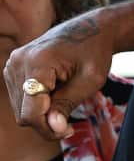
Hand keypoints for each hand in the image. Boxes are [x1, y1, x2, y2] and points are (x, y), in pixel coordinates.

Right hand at [4, 9, 113, 139]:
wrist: (90, 29)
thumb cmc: (95, 53)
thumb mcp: (90, 80)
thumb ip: (68, 104)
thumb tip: (53, 128)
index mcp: (37, 63)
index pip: (30, 113)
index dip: (48, 129)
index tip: (69, 130)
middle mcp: (17, 62)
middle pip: (23, 114)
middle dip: (46, 122)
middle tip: (70, 121)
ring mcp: (12, 64)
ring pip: (20, 108)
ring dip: (42, 112)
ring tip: (65, 98)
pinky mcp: (13, 68)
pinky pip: (21, 98)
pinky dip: (37, 103)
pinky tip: (56, 92)